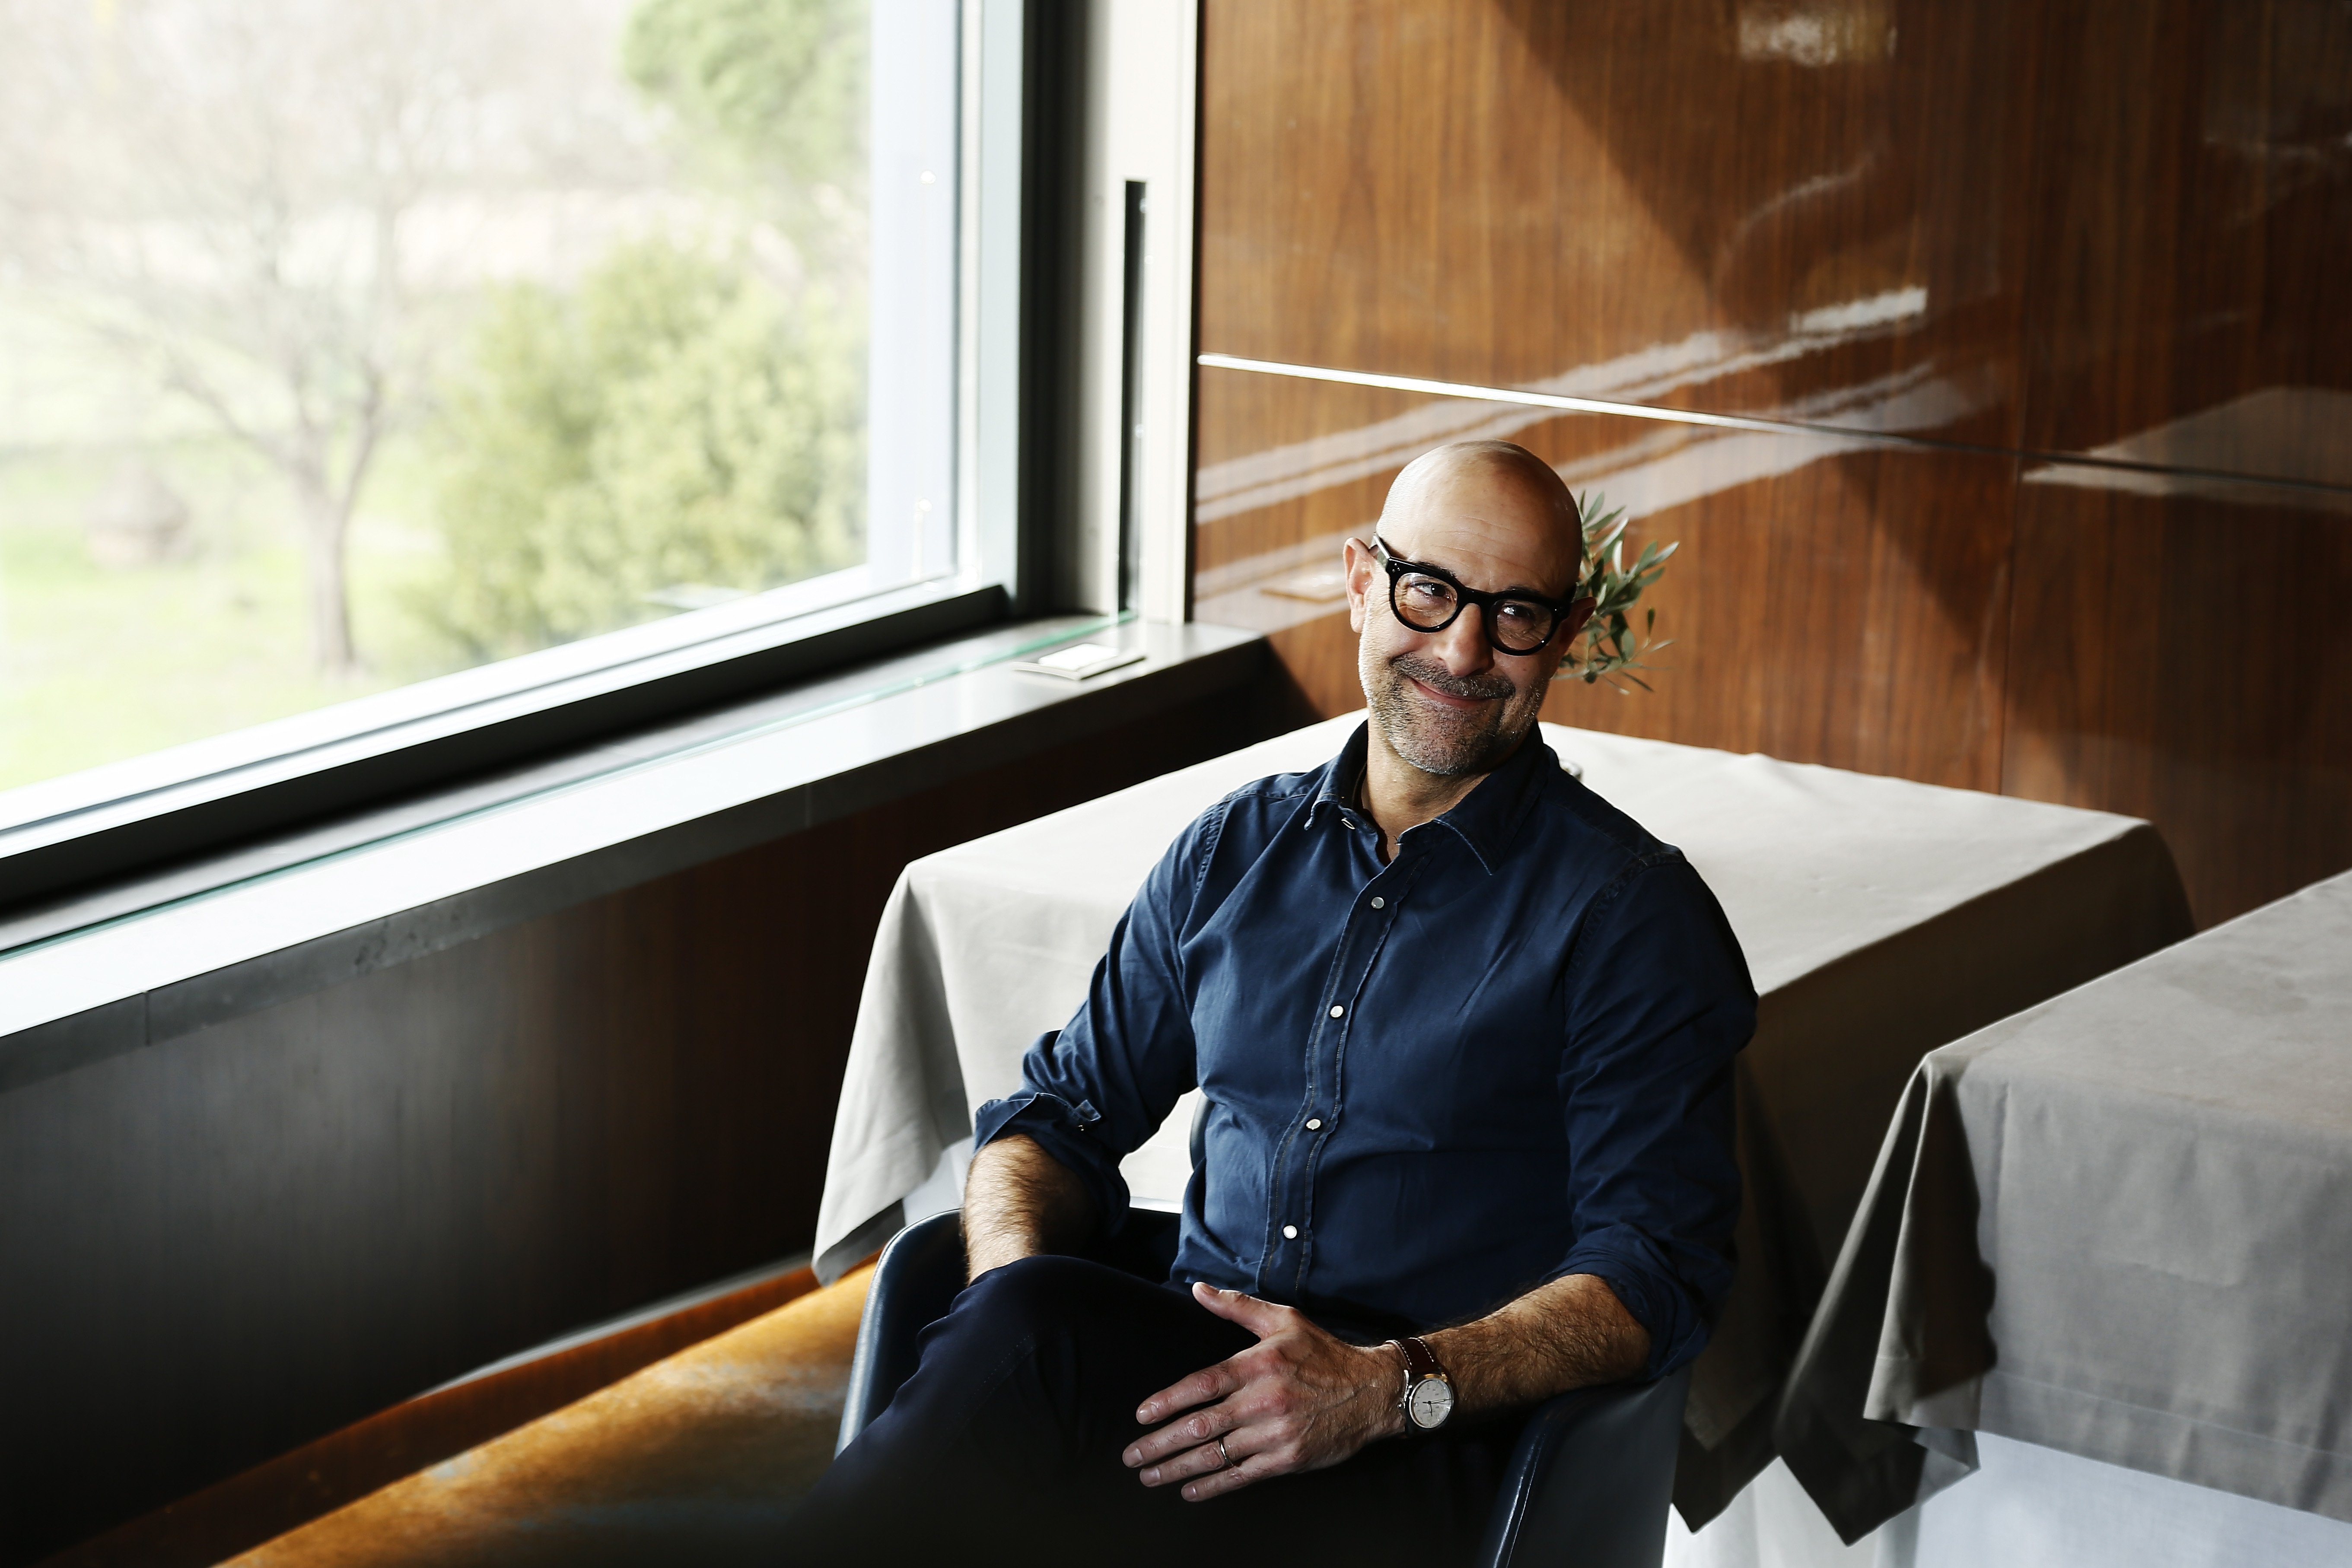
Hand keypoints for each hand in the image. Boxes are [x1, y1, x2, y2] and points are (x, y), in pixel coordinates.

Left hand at [1121, 1283, 1405, 1500]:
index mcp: (1258, 1365)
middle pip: (1200, 1426)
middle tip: (1132, 1456)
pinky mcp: (1288, 1459)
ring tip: (1149, 1475)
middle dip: (1160, 1444)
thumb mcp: (1283, 1320)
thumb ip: (1237, 1306)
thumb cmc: (1325, 1353)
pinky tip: (1189, 1490)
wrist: (1373, 1391)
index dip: (1167, 1402)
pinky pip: (1242, 1476)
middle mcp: (1263, 1400)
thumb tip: (1198, 1289)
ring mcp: (1275, 1433)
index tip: (1142, 1415)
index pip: (1201, 1385)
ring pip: (1216, 1455)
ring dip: (1177, 1468)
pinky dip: (1213, 1486)